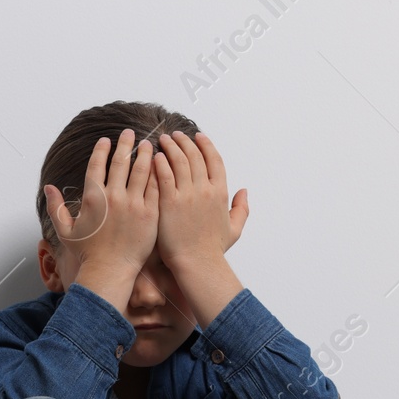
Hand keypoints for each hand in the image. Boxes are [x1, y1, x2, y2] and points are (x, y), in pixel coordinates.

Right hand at [43, 128, 159, 280]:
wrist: (110, 272)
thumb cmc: (87, 254)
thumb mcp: (65, 230)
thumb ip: (55, 207)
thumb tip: (48, 188)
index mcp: (93, 198)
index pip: (97, 165)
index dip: (102, 150)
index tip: (106, 140)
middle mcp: (113, 197)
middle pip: (120, 162)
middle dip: (125, 144)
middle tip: (128, 133)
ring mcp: (133, 205)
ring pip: (141, 170)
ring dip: (144, 154)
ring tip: (148, 144)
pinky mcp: (150, 214)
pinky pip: (155, 188)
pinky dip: (157, 174)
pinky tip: (160, 166)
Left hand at [152, 131, 247, 263]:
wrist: (197, 264)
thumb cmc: (213, 250)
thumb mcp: (234, 228)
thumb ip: (242, 208)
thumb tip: (244, 191)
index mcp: (221, 193)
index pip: (215, 160)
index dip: (206, 145)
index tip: (198, 136)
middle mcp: (205, 190)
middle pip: (195, 156)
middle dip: (185, 141)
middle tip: (175, 135)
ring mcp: (187, 195)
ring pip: (179, 161)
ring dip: (171, 147)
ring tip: (163, 140)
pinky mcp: (169, 202)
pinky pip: (164, 175)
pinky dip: (159, 162)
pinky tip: (154, 156)